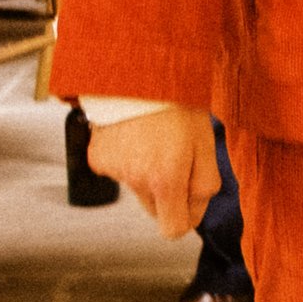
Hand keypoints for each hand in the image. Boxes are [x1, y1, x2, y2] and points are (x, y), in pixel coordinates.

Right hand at [92, 103, 217, 237]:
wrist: (138, 72)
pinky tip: (135, 135)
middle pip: (155, 209)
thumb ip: (204, 185)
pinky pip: (118, 170)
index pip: (172, 229)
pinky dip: (127, 158)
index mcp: (165, 180)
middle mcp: (136, 180)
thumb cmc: (176, 104)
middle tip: (175, 157)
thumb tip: (194, 213)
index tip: (190, 198)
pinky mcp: (97, 158)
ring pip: (137, 187)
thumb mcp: (205, 143)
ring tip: (154, 139)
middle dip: (168, 192)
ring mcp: (113, 170)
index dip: (185, 217)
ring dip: (147, 173)